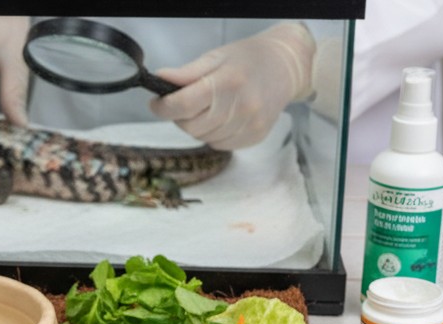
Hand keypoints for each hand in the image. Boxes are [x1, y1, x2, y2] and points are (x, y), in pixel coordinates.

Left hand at [149, 22, 315, 149]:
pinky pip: (219, 145)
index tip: (157, 103)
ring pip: (203, 138)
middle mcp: (241, 107)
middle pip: (191, 126)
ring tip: (210, 107)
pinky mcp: (254, 137)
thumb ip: (186, 73)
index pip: (184, 104)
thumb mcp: (215, 58)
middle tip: (187, 102)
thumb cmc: (246, 60)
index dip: (164, 107)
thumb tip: (159, 79)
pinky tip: (223, 117)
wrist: (285, 68)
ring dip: (198, 126)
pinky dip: (213, 134)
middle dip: (181, 117)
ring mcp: (250, 125)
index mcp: (227, 82)